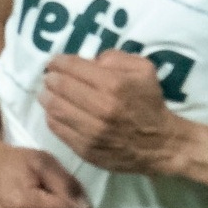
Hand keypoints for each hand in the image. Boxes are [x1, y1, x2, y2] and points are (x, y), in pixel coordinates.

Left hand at [38, 52, 198, 176]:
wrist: (160, 144)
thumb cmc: (150, 103)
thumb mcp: (143, 70)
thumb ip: (116, 58)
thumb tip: (90, 61)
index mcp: (114, 85)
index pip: (74, 67)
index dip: (58, 62)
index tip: (54, 62)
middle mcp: (101, 108)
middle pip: (60, 87)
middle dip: (50, 78)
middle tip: (49, 77)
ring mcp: (91, 131)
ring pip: (55, 109)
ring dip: (46, 97)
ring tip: (47, 93)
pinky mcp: (85, 149)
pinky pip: (58, 129)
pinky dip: (52, 117)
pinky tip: (54, 111)